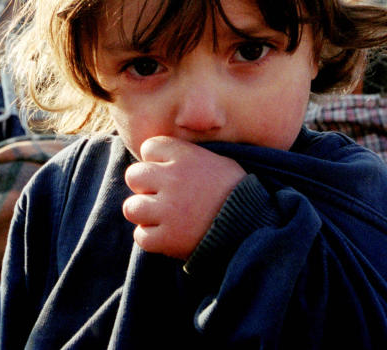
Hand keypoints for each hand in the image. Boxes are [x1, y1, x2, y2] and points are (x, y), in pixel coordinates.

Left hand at [123, 137, 245, 259]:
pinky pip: (141, 236)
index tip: (167, 171)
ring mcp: (168, 209)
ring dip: (144, 214)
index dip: (156, 160)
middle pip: (134, 176)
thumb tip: (162, 158)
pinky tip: (168, 235)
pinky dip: (152, 238)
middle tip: (161, 196)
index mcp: (186, 157)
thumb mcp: (219, 161)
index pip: (149, 147)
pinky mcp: (167, 238)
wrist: (254, 227)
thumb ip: (188, 157)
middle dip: (145, 186)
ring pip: (131, 207)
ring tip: (162, 217)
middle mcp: (172, 179)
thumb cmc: (238, 193)